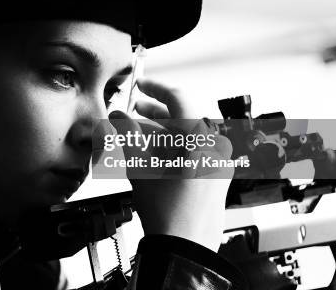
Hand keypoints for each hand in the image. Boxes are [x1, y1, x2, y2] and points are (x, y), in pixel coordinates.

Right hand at [108, 79, 233, 251]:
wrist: (184, 249)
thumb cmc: (169, 214)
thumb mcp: (140, 167)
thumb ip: (127, 136)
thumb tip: (118, 118)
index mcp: (201, 140)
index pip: (179, 99)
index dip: (155, 89)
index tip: (142, 85)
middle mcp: (215, 149)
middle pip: (182, 119)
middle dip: (154, 115)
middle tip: (134, 112)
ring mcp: (218, 164)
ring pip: (187, 137)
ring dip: (161, 134)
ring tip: (137, 137)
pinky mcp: (216, 178)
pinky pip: (194, 153)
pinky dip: (173, 149)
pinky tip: (152, 155)